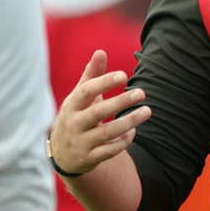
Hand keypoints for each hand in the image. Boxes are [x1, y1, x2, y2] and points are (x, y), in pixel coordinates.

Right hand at [49, 50, 150, 175]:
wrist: (62, 154)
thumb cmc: (76, 116)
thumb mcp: (79, 97)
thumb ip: (92, 76)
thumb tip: (101, 51)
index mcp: (71, 105)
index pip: (86, 91)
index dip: (104, 82)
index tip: (124, 75)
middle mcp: (73, 124)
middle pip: (98, 112)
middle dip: (121, 102)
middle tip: (142, 93)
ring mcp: (80, 142)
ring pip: (106, 133)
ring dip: (129, 122)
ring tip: (147, 111)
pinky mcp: (89, 158)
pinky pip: (109, 151)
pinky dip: (123, 141)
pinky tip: (133, 132)